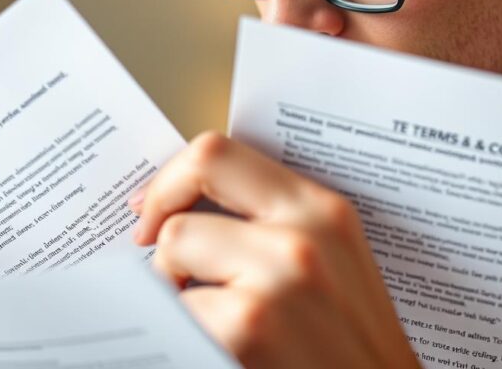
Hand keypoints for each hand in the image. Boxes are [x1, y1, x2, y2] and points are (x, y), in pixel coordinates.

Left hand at [131, 132, 419, 368]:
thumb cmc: (347, 350)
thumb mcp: (329, 266)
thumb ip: (273, 226)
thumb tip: (186, 207)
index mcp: (323, 211)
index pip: (221, 153)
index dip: (173, 177)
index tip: (156, 209)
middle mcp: (306, 234)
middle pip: (194, 178)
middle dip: (162, 216)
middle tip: (154, 253)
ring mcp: (276, 279)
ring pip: (173, 246)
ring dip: (172, 285)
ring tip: (203, 317)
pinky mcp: (248, 327)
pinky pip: (176, 309)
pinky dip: (179, 329)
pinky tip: (214, 347)